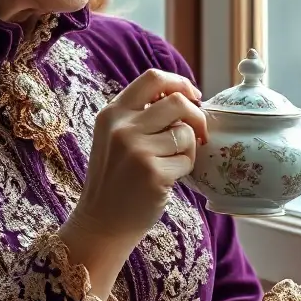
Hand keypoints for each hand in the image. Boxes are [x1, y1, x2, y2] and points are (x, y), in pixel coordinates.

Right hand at [58, 69, 205, 299]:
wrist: (102, 222)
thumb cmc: (116, 179)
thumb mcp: (115, 138)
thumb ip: (140, 115)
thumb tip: (185, 96)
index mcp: (112, 113)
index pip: (153, 78)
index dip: (179, 83)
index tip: (192, 96)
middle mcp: (122, 127)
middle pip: (177, 102)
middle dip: (196, 115)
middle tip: (199, 133)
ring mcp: (137, 150)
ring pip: (185, 133)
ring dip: (188, 148)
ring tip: (172, 163)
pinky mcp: (153, 173)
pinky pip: (187, 159)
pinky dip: (185, 169)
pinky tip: (167, 179)